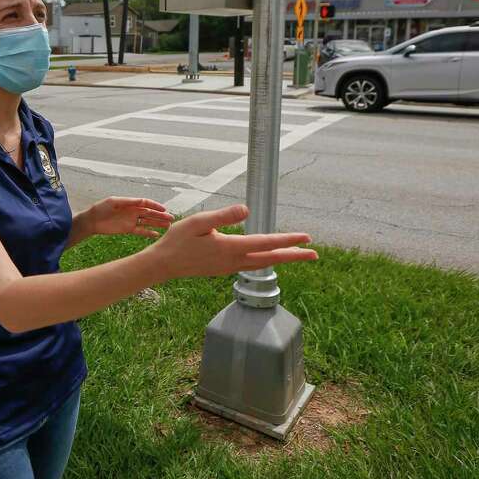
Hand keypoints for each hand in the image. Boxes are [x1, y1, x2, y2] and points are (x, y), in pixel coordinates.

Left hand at [89, 197, 174, 238]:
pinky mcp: (128, 229)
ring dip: (158, 224)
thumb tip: (141, 201)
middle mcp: (133, 212)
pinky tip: (157, 235)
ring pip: (148, 222)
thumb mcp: (114, 202)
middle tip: (171, 219)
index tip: (164, 209)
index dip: (156, 206)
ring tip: (168, 226)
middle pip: (150, 213)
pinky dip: (149, 233)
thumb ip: (128, 202)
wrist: (92, 220)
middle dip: (160, 216)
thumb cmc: (101, 208)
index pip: (146, 204)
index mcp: (131, 203)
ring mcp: (131, 221)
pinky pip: (141, 231)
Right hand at [150, 204, 315, 279]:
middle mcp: (234, 261)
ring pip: (263, 263)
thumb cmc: (178, 240)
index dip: (288, 240)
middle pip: (271, 259)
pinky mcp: (224, 268)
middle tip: (315, 253)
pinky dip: (267, 260)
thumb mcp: (199, 222)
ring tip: (299, 254)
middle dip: (294, 255)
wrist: (163, 264)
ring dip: (283, 258)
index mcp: (230, 247)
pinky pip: (252, 265)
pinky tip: (270, 257)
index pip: (266, 243)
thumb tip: (247, 210)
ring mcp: (230, 267)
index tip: (306, 238)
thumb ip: (223, 216)